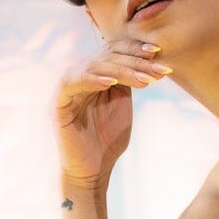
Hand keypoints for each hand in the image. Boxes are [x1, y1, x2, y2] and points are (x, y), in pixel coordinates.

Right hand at [53, 36, 171, 186]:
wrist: (93, 170)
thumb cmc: (108, 140)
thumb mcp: (123, 104)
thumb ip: (130, 81)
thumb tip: (150, 60)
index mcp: (96, 73)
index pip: (115, 51)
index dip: (135, 49)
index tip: (158, 52)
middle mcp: (81, 74)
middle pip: (107, 56)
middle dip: (135, 62)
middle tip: (159, 69)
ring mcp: (69, 87)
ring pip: (94, 67)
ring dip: (122, 71)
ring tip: (145, 80)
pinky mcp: (59, 102)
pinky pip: (73, 83)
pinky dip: (92, 80)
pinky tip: (112, 84)